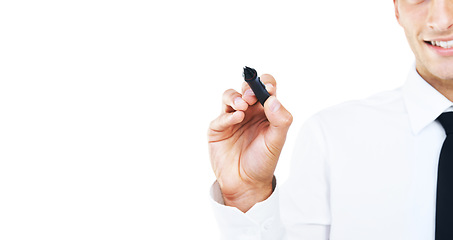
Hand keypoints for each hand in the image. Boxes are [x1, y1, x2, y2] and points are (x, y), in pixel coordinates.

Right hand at [208, 74, 292, 211]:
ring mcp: (232, 118)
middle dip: (249, 88)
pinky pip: (221, 116)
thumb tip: (273, 99)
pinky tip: (237, 118)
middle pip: (246, 88)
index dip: (266, 83)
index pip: (266, 88)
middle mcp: (249, 111)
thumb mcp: (277, 141)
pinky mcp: (218, 128)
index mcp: (266, 111)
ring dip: (235, 97)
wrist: (246, 184)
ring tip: (242, 106)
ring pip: (230, 96)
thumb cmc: (263, 161)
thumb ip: (280, 119)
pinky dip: (229, 115)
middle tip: (252, 96)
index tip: (269, 89)